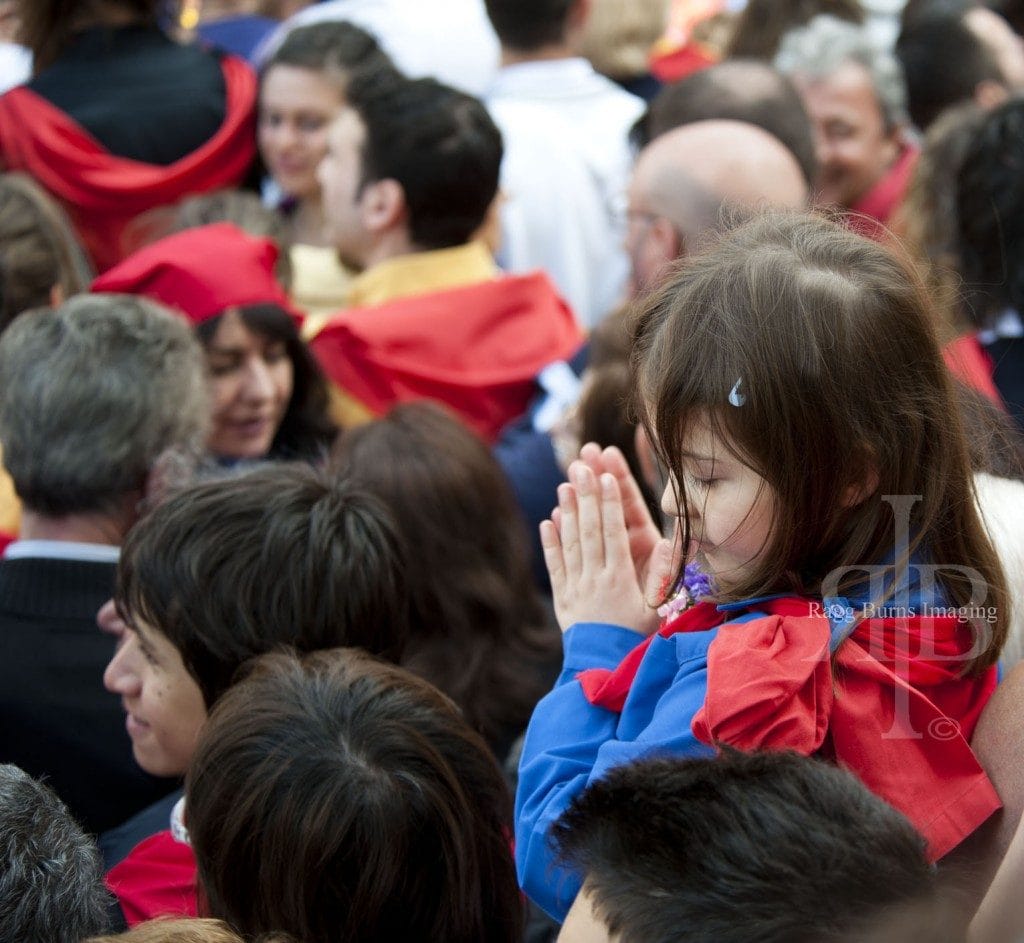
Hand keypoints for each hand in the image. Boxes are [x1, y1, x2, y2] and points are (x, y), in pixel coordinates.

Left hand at [541, 462, 672, 635]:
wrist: (603, 671)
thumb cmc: (637, 642)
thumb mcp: (657, 613)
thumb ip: (662, 576)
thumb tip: (668, 543)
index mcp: (619, 580)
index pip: (613, 534)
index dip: (610, 504)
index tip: (606, 477)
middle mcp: (595, 579)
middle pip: (590, 531)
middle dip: (587, 496)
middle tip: (582, 466)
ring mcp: (576, 588)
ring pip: (571, 544)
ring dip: (568, 512)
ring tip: (564, 484)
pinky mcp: (563, 599)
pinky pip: (555, 566)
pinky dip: (550, 543)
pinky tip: (548, 521)